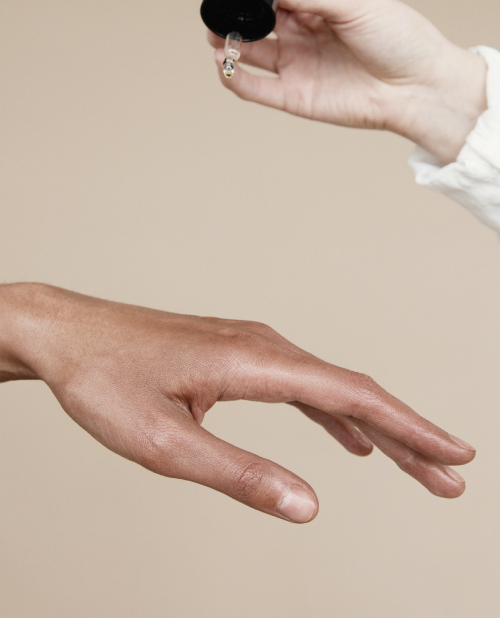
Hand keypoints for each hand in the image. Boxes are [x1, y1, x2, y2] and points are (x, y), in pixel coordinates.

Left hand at [0, 283, 474, 521]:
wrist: (68, 336)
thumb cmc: (106, 381)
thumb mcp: (167, 444)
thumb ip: (240, 475)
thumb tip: (308, 506)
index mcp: (253, 363)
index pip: (351, 396)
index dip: (408, 427)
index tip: (452, 453)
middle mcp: (263, 345)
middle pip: (353, 390)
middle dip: (405, 435)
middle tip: (449, 476)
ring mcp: (251, 347)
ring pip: (330, 388)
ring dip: (374, 426)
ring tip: (411, 463)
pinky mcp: (236, 355)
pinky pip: (301, 386)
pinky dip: (333, 414)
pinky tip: (346, 437)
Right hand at [208, 0, 486, 163]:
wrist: (416, 88)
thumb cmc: (398, 39)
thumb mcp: (353, 0)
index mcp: (316, 4)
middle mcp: (301, 34)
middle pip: (255, 21)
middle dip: (233, 15)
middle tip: (220, 13)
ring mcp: (295, 66)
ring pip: (249, 53)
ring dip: (226, 44)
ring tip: (217, 37)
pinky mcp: (294, 97)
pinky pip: (255, 88)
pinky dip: (234, 78)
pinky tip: (223, 63)